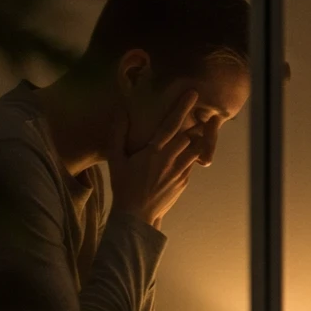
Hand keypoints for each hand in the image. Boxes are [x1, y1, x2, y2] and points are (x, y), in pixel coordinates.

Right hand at [109, 90, 201, 226]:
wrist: (137, 216)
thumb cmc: (123, 186)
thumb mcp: (115, 160)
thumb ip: (118, 134)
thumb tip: (119, 111)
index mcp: (154, 151)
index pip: (171, 124)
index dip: (182, 107)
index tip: (193, 94)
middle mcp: (170, 160)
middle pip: (190, 135)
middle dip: (193, 125)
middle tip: (195, 117)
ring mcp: (180, 172)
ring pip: (195, 149)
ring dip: (194, 141)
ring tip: (191, 136)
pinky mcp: (184, 182)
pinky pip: (191, 164)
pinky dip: (189, 158)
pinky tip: (180, 158)